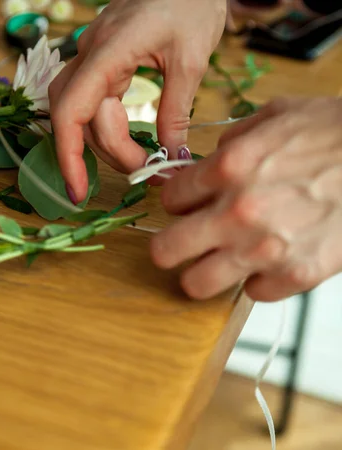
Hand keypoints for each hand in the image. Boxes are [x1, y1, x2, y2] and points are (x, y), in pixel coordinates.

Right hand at [49, 0, 225, 202]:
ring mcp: (94, 57)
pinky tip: (129, 143)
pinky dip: (108, 128)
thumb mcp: (191, 60)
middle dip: (105, 154)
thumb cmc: (192, 1)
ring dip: (109, 144)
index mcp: (107, 51)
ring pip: (82, 113)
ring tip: (146, 160)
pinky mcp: (104, 61)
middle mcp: (90, 54)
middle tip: (147, 171)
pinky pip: (94, 102)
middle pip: (76, 118)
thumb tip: (170, 156)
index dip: (69, 157)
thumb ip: (175, 112)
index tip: (80, 191)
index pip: (70, 112)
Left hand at [151, 97, 341, 300]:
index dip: (178, 204)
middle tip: (184, 244)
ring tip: (220, 262)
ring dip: (204, 273)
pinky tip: (271, 262)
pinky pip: (253, 292)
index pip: (170, 200)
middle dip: (170, 246)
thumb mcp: (277, 116)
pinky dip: (259, 280)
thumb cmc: (335, 134)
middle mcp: (238, 212)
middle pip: (165, 251)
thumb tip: (211, 158)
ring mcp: (265, 249)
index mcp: (228, 168)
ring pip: (196, 284)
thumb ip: (233, 139)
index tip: (189, 207)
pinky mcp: (296, 275)